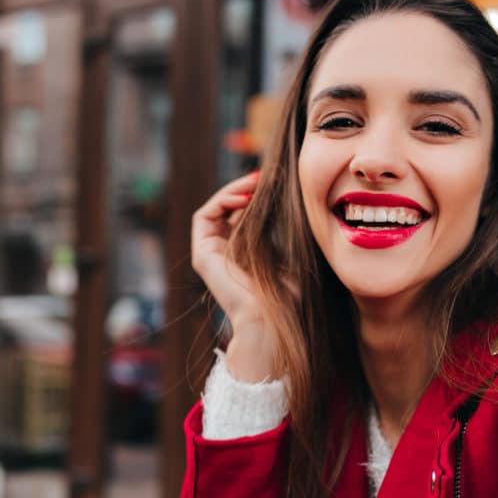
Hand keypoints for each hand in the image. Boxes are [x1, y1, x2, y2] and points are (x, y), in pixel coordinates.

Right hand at [190, 171, 278, 380]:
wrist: (272, 321)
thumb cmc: (288, 297)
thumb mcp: (290, 257)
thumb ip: (284, 232)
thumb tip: (295, 202)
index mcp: (243, 255)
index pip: (242, 215)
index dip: (255, 195)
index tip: (274, 182)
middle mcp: (223, 254)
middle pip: (227, 209)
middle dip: (245, 188)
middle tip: (265, 176)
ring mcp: (210, 255)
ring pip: (215, 209)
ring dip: (234, 191)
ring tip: (256, 183)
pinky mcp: (202, 255)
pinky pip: (204, 216)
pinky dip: (222, 201)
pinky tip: (244, 197)